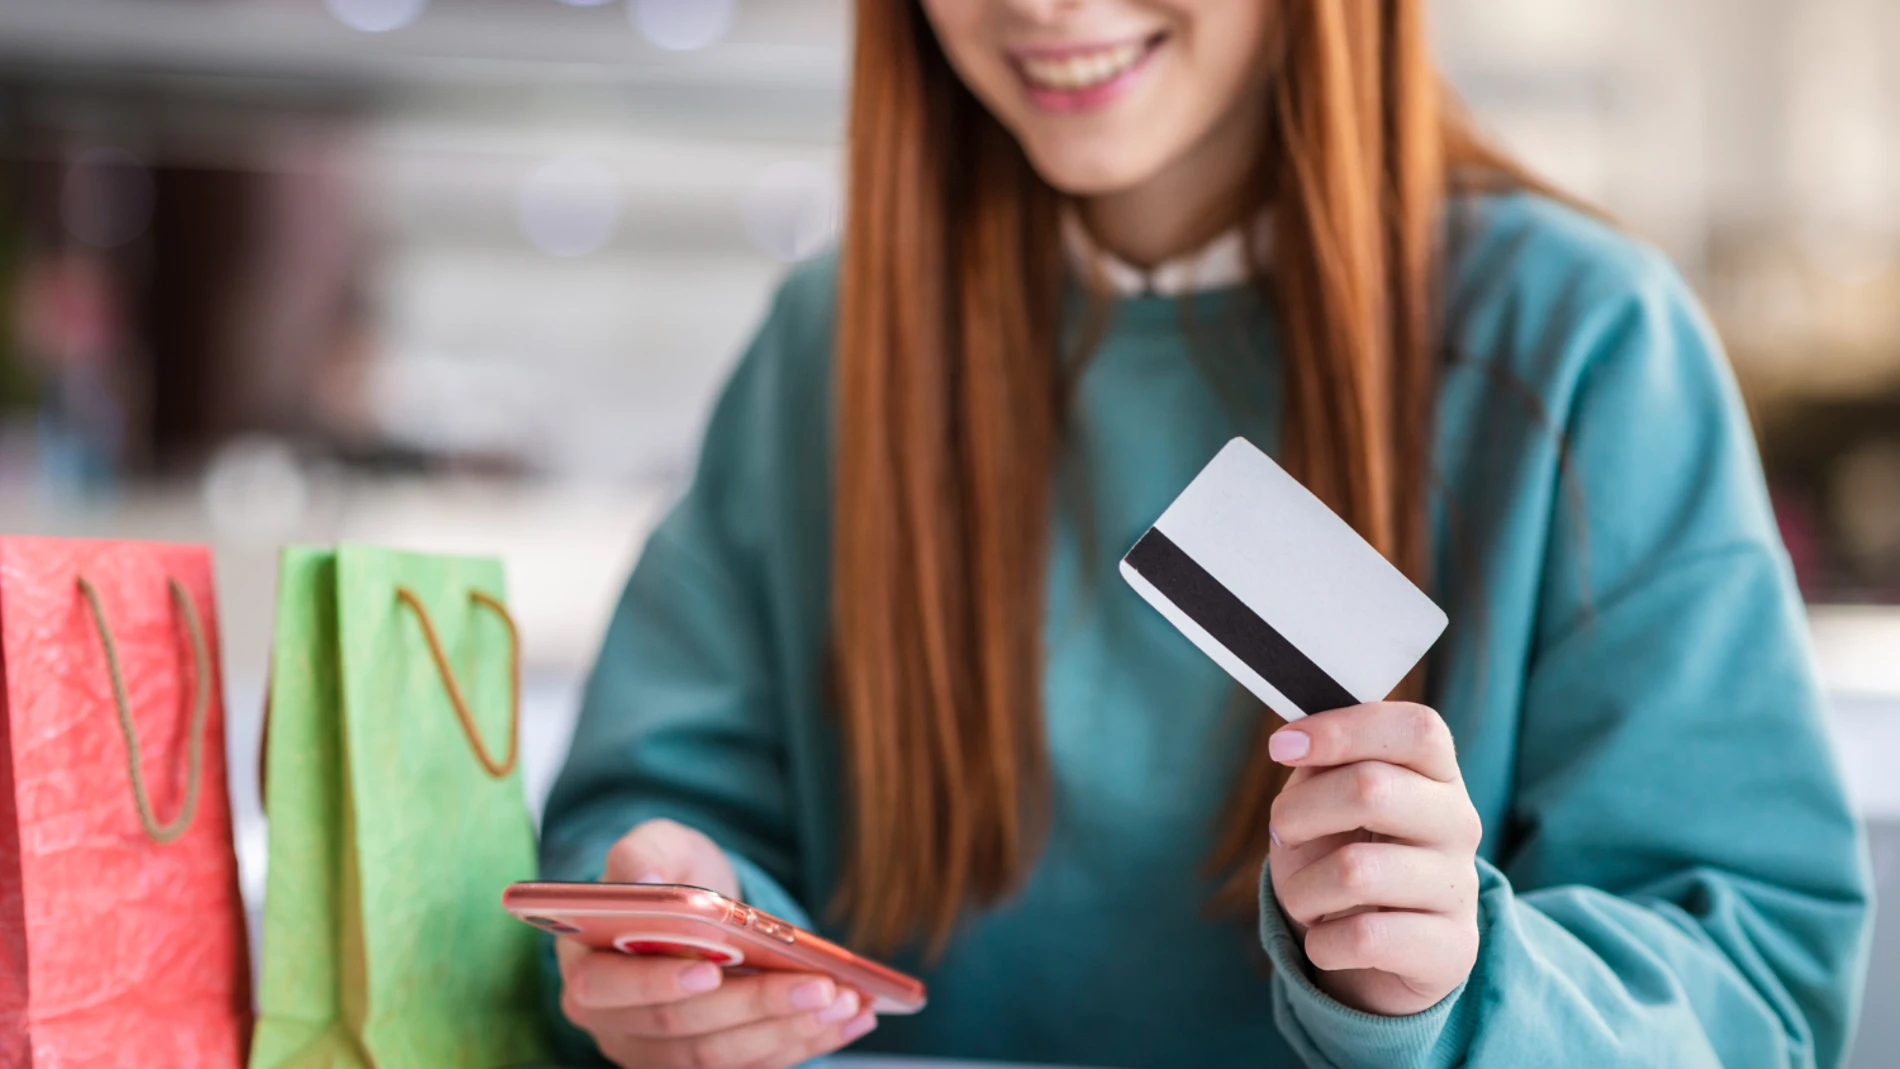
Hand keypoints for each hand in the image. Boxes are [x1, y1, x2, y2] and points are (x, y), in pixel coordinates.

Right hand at [558, 819, 878, 1067]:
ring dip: (789, 1030)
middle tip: (818, 984)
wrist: (695, 909)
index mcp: (586, 967)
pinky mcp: (703, 1067)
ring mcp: (658, 1055)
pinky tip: (850, 1017)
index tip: (711, 971)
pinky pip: (754, 1067)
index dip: (657, 983)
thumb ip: (641, 854)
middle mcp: (615, 1025)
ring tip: (845, 999)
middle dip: (755, 1006)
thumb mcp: (656, 845)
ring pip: (722, 1057)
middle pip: (683, 1028)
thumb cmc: (670, 874)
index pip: (606, 988)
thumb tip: (647, 879)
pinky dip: (806, 1043)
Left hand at [1266, 703, 1481, 1015]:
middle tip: (1283, 834)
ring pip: (1355, 871)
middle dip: (1298, 812)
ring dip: (1302, 889)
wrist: (1372, 955)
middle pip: (1370, 789)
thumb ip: (1319, 764)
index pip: (1416, 728)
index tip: (1281, 746)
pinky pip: (1365, 938)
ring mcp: (1460, 886)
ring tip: (1307, 899)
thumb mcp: (1323, 801)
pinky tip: (1329, 941)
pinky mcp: (1452, 948)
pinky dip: (1323, 942)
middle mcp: (1459, 822)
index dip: (1342, 729)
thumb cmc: (1341, 855)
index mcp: (1436, 773)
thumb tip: (1297, 742)